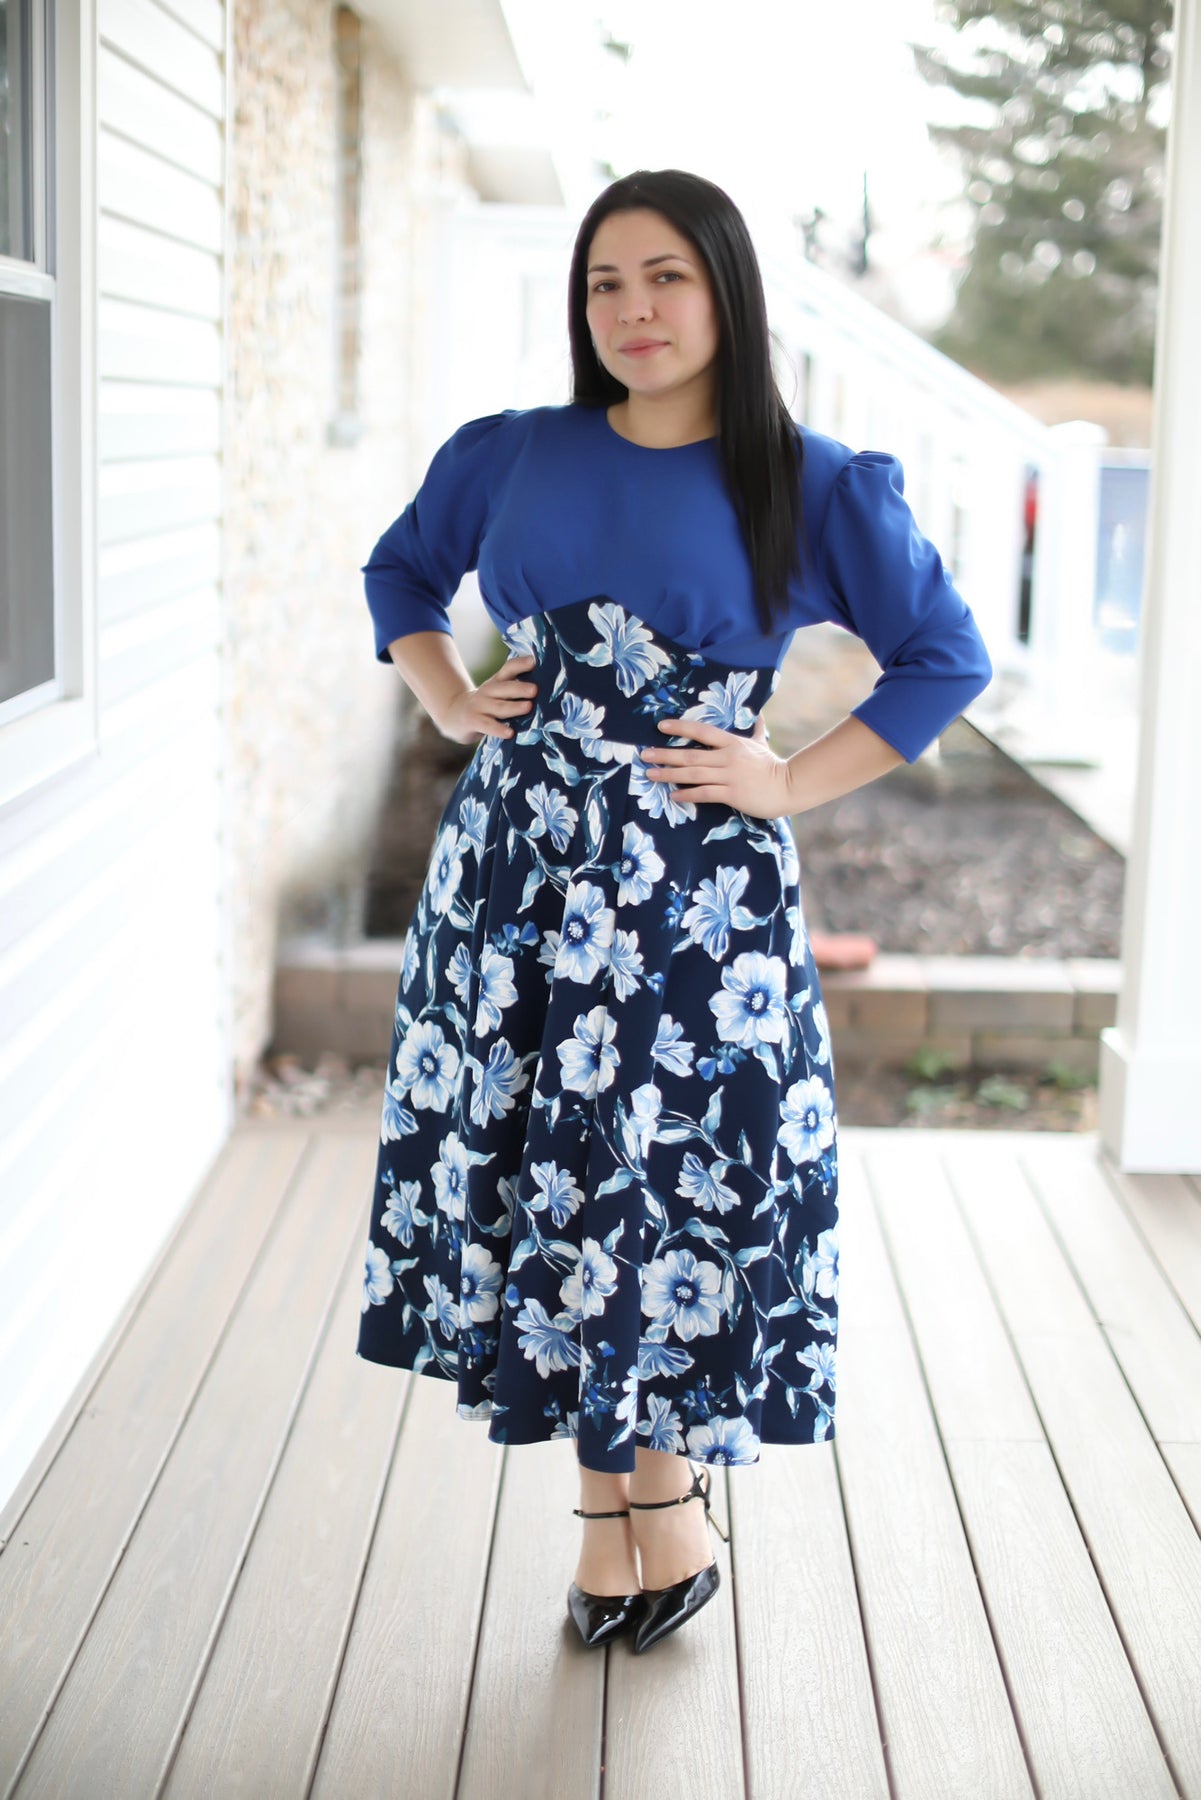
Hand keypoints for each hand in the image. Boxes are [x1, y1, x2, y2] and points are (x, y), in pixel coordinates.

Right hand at [439, 653, 537, 743]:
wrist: (454, 714)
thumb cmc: (486, 704)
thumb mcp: (497, 693)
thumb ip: (514, 690)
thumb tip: (544, 691)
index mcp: (496, 682)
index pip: (508, 669)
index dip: (520, 664)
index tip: (533, 661)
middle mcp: (488, 691)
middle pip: (504, 688)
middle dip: (520, 688)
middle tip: (535, 690)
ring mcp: (480, 706)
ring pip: (499, 707)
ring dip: (514, 707)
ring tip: (528, 707)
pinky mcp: (473, 721)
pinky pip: (488, 726)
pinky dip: (499, 729)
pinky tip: (510, 733)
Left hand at [640, 714, 795, 819]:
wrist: (789, 787)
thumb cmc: (772, 767)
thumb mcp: (762, 744)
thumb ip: (756, 730)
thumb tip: (759, 714)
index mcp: (733, 743)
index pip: (702, 731)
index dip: (681, 727)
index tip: (661, 726)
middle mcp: (728, 757)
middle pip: (691, 755)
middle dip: (665, 755)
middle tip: (644, 755)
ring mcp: (730, 775)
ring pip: (694, 774)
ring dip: (670, 775)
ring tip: (651, 775)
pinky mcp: (733, 794)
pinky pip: (705, 793)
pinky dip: (688, 794)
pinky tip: (673, 796)